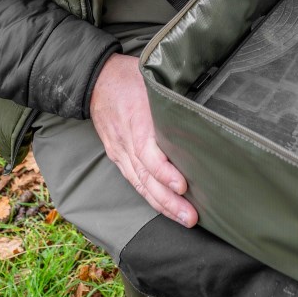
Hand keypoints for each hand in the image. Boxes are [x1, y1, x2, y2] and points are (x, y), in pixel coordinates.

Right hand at [90, 53, 197, 227]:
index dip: (164, 171)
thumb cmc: (129, 76)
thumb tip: (202, 104)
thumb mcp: (151, 77)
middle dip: (169, 200)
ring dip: (162, 205)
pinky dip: (150, 197)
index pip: (148, 152)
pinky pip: (134, 180)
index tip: (182, 185)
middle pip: (146, 177)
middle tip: (191, 217)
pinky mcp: (117, 156)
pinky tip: (166, 209)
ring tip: (184, 220)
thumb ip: (171, 93)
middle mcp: (126, 141)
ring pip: (140, 184)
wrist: (95, 79)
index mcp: (135, 119)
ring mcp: (120, 151)